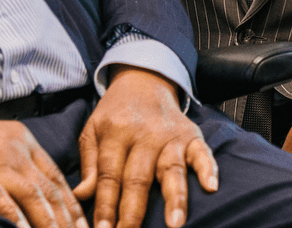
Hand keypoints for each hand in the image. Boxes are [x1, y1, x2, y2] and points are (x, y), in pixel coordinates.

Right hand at [0, 103, 86, 227]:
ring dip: (50, 224)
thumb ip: (12, 162)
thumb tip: (30, 192)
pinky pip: (4, 202)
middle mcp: (16, 149)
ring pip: (35, 197)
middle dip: (68, 219)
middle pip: (51, 189)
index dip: (72, 203)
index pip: (56, 175)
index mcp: (22, 139)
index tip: (82, 224)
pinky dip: (17, 220)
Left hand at [73, 66, 217, 227]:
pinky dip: (208, 169)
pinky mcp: (191, 135)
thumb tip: (81, 195)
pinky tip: (210, 187)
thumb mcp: (93, 129)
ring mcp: (170, 136)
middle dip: (133, 211)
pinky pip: (202, 153)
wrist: (145, 78)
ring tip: (174, 223)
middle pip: (138, 178)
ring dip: (174, 198)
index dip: (105, 205)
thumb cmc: (116, 112)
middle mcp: (144, 135)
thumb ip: (89, 163)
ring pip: (172, 169)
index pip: (109, 176)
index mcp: (116, 133)